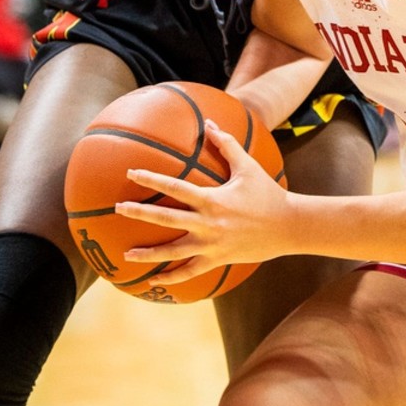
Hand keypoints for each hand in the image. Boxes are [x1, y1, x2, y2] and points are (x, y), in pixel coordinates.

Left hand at [115, 120, 290, 285]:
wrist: (287, 226)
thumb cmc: (267, 193)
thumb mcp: (248, 166)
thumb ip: (227, 144)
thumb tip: (208, 124)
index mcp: (212, 199)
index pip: (175, 187)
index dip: (152, 179)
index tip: (131, 173)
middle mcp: (207, 223)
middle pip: (166, 219)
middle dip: (140, 213)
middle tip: (118, 209)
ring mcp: (211, 245)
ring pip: (173, 252)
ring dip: (148, 254)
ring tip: (127, 254)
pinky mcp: (216, 260)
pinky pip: (189, 273)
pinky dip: (170, 278)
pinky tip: (153, 281)